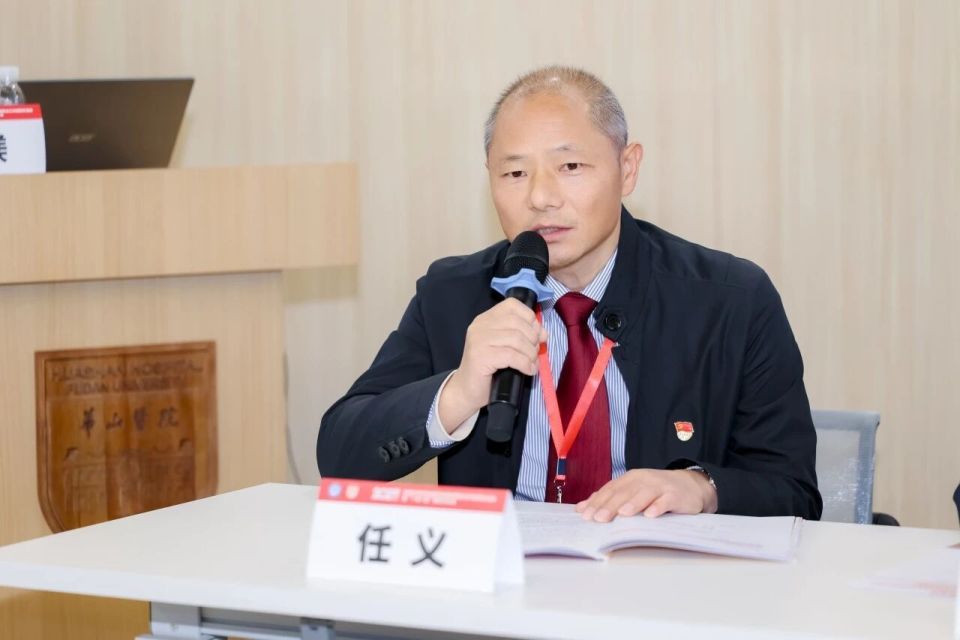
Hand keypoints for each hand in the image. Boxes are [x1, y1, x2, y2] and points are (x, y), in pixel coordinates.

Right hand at [439, 299, 546, 430]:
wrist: (466, 390)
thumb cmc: (489, 369)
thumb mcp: (506, 346)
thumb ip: (522, 335)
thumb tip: (543, 333)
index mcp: (486, 319)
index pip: (512, 305)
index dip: (529, 318)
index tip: (536, 335)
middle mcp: (480, 325)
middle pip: (517, 323)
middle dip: (533, 339)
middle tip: (534, 353)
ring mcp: (478, 340)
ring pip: (516, 339)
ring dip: (530, 353)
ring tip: (531, 363)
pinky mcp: (481, 356)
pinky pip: (511, 355)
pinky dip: (525, 364)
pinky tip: (528, 370)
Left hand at [575, 469, 717, 521]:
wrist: (690, 485)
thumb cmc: (656, 492)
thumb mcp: (632, 491)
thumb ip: (609, 499)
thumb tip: (581, 508)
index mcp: (629, 479)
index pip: (610, 490)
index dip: (597, 502)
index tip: (585, 516)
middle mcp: (643, 480)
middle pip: (624, 493)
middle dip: (610, 506)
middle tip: (598, 518)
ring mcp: (660, 486)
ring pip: (644, 494)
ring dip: (633, 504)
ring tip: (622, 514)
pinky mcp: (675, 495)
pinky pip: (666, 501)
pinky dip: (659, 507)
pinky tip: (651, 515)